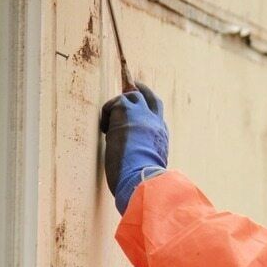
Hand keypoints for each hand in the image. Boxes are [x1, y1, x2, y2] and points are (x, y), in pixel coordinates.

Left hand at [100, 83, 168, 214]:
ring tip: (107, 126)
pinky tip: (106, 132)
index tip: (139, 107)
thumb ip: (145, 154)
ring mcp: (141, 114)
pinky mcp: (125, 111)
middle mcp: (154, 121)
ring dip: (115, 107)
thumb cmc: (144, 181)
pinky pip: (112, 104)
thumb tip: (137, 160)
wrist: (142, 178)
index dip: (147, 108)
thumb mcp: (149, 166)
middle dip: (139, 89)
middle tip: (131, 85)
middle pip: (148, 96)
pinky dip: (106, 115)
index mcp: (160, 134)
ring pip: (128, 97)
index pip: (156, 114)